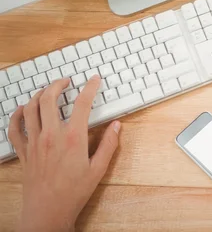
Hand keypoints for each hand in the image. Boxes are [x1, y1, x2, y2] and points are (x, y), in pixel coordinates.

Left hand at [8, 76, 120, 231]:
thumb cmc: (73, 192)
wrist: (47, 212)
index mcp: (73, 138)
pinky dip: (17, 115)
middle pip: (49, 99)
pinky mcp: (24, 152)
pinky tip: (23, 109)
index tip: (94, 80)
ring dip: (38, 94)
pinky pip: (15, 128)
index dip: (90, 87)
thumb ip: (109, 144)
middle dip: (58, 84)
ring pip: (30, 108)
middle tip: (67, 81)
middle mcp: (51, 136)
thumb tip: (117, 126)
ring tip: (47, 90)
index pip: (82, 103)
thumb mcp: (98, 169)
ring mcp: (34, 143)